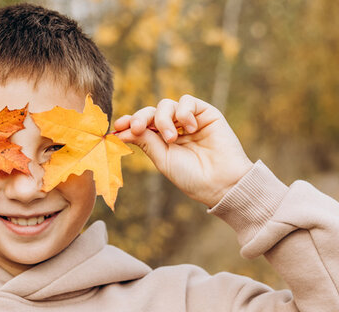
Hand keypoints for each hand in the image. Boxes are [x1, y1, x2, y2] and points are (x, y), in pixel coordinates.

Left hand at [114, 95, 252, 206]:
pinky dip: (184, 112)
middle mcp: (174, 128)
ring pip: (166, 105)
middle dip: (141, 118)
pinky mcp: (206, 113)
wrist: (220, 182)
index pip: (142, 125)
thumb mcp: (162, 158)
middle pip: (151, 112)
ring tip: (171, 138)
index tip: (118, 126)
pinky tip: (188, 128)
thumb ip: (145, 141)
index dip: (129, 122)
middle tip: (138, 128)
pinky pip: (187, 101)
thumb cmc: (191, 176)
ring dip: (163, 119)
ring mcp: (189, 120)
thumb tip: (121, 130)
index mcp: (161, 140)